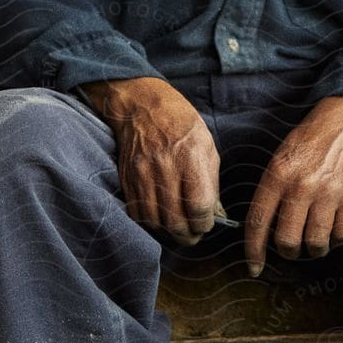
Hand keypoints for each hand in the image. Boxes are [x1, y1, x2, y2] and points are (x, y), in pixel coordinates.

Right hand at [78, 77, 219, 246]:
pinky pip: (137, 213)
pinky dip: (150, 223)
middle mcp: (164, 167)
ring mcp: (142, 175)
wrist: (141, 106)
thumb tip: (215, 214)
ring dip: (168, 232)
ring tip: (177, 229)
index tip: (206, 224)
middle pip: (175, 221)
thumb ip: (211, 182)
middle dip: (188, 236)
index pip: (198, 207)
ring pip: (155, 222)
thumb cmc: (180, 124)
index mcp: (190, 156)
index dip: (204, 223)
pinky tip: (160, 218)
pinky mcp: (127, 179)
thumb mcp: (206, 145)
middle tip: (193, 235)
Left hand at [244, 96, 342, 277]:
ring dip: (314, 249)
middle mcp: (301, 186)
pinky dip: (336, 239)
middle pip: (287, 241)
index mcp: (278, 175)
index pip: (258, 222)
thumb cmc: (311, 138)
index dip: (254, 250)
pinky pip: (342, 235)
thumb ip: (272, 189)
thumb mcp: (281, 157)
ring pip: (315, 243)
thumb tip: (265, 226)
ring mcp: (329, 193)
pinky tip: (333, 229)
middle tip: (291, 248)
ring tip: (314, 240)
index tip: (254, 266)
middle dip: (288, 252)